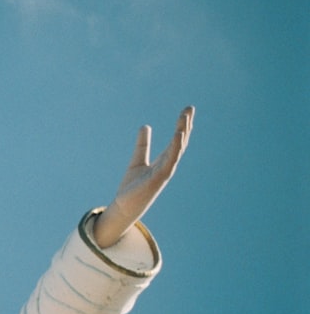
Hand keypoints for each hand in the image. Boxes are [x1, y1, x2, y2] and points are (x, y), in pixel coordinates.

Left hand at [93, 106, 194, 247]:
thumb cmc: (132, 187)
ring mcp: (165, 172)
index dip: (182, 124)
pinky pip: (170, 160)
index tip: (187, 109)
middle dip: (185, 125)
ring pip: (177, 149)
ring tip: (185, 117)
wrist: (124, 206)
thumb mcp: (137, 159)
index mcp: (164, 160)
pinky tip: (178, 135)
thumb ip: (143, 144)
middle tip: (189, 107)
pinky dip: (175, 147)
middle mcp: (168, 165)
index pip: (177, 139)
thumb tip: (146, 126)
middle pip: (180, 142)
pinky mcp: (159, 178)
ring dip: (182, 133)